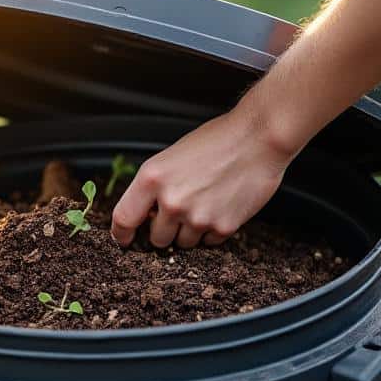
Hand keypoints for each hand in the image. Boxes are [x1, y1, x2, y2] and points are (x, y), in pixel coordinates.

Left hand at [110, 110, 296, 247]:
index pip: (123, 219)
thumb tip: (144, 215)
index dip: (121, 234)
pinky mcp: (223, 227)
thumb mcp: (171, 157)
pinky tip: (222, 205)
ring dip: (190, 230)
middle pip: (156, 239)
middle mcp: (171, 201)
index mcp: (151, 179)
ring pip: (183, 243)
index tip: (124, 239)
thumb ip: (154, 187)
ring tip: (206, 201)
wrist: (259, 138)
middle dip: (165, 230)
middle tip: (182, 210)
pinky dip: (213, 230)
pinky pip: (209, 242)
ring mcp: (197, 217)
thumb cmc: (216, 141)